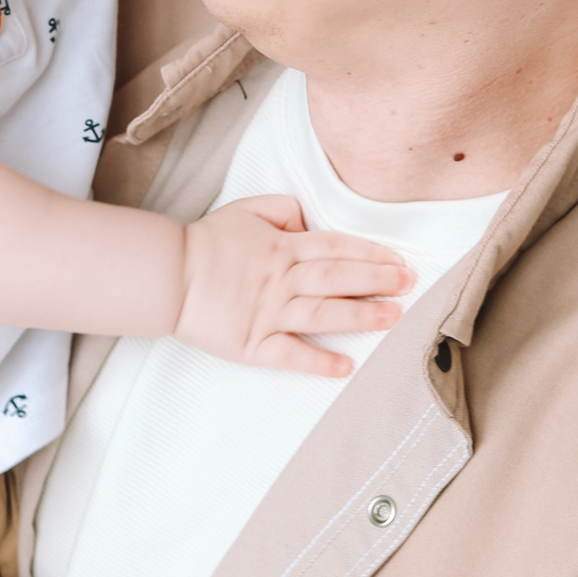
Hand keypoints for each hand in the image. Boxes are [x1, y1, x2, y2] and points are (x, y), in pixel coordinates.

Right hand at [175, 196, 413, 376]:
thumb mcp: (246, 209)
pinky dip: (319, 362)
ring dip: (360, 316)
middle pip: (337, 279)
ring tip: (392, 317)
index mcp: (282, 248)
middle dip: (377, 281)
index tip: (398, 260)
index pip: (335, 248)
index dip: (370, 253)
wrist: (168, 275)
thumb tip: (310, 222)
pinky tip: (346, 367)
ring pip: (323, 315)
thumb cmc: (207, 241)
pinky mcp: (253, 344)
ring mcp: (268, 314)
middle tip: (409, 284)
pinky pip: (291, 356)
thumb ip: (284, 210)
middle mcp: (281, 280)